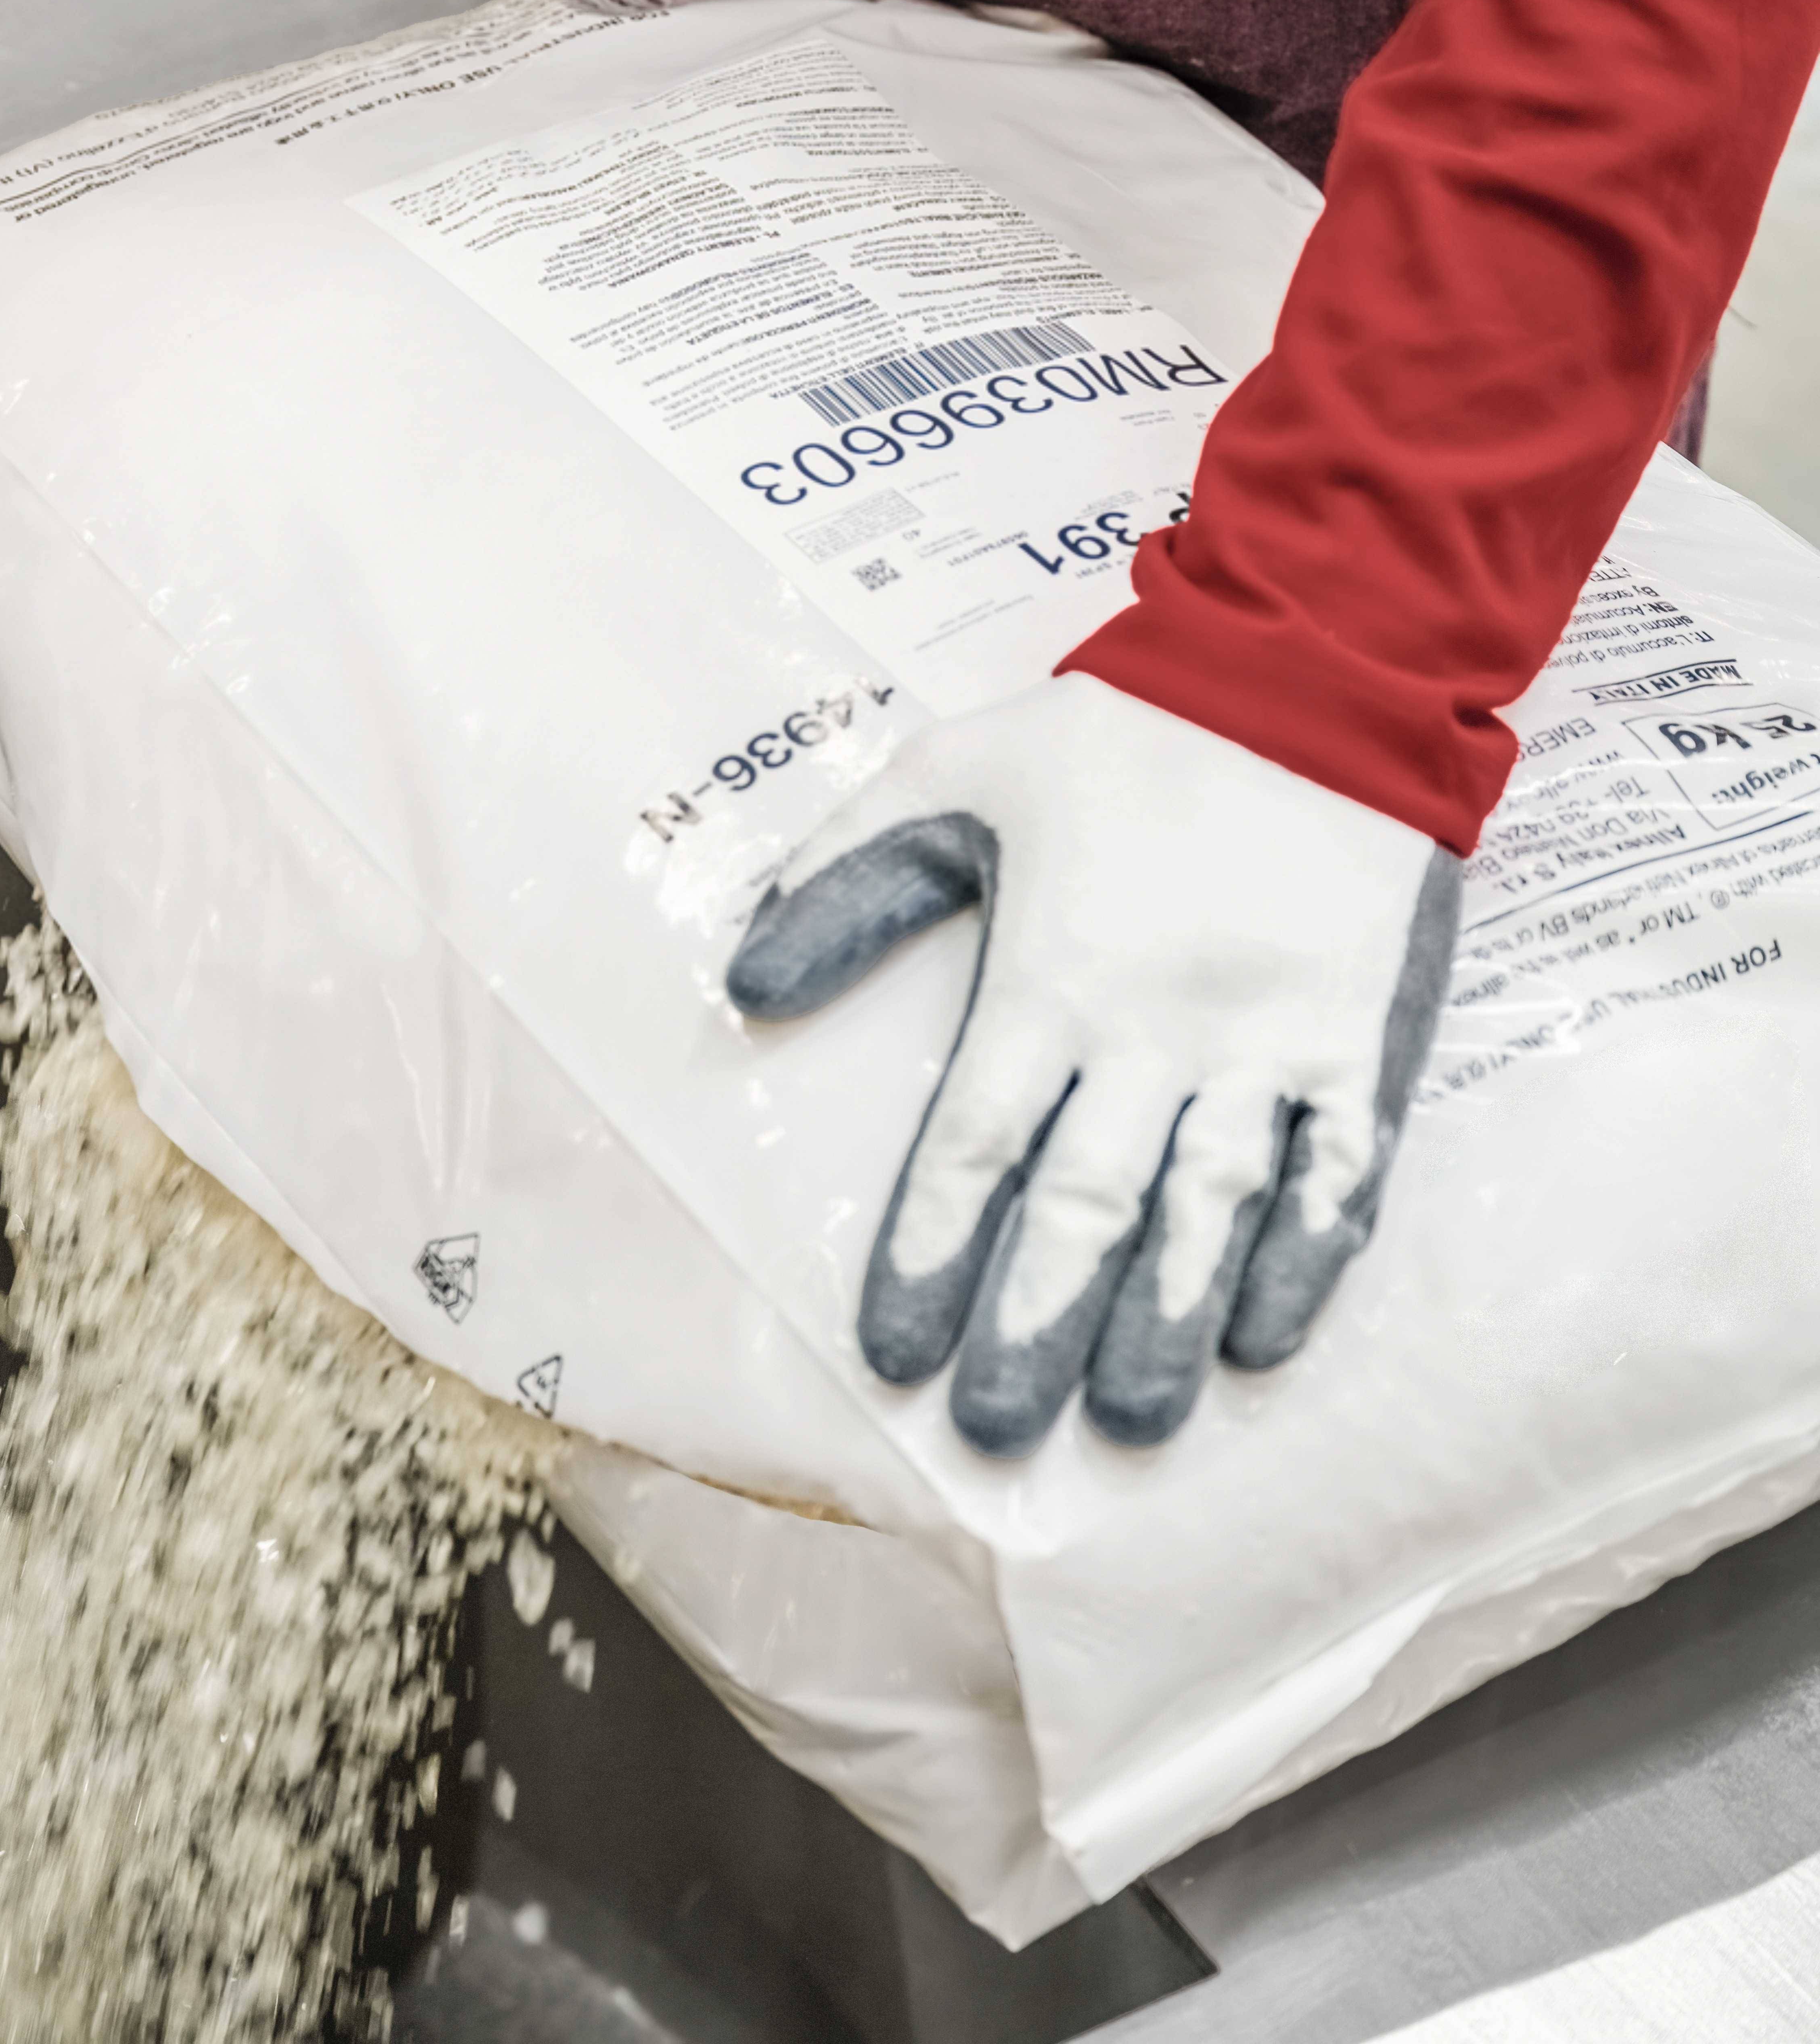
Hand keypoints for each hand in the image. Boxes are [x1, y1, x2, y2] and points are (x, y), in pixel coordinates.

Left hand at [727, 675, 1461, 1455]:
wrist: (1314, 669)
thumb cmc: (1120, 733)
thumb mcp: (950, 772)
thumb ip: (844, 876)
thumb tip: (742, 977)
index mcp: (1052, 977)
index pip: (973, 1145)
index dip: (931, 1252)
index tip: (896, 1353)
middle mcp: (1157, 1029)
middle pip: (1085, 1205)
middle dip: (1035, 1324)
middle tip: (996, 1429)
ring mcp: (1267, 1040)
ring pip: (1209, 1210)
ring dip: (1164, 1323)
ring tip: (1126, 1423)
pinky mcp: (1356, 1035)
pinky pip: (1335, 1170)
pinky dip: (1301, 1257)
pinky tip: (1263, 1338)